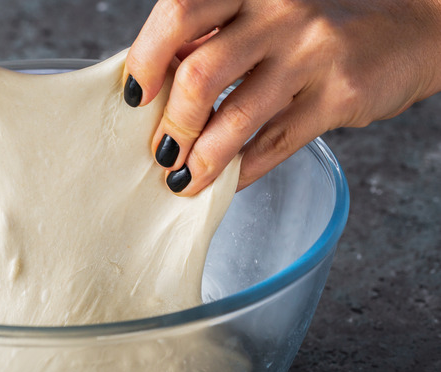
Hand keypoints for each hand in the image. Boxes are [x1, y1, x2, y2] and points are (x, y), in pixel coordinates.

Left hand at [125, 0, 440, 194]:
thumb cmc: (318, 23)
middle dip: (172, 124)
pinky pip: (275, 145)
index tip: (133, 96)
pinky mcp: (339, 96)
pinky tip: (225, 182)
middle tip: (161, 150)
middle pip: (200, 73)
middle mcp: (280, 11)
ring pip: (236, 118)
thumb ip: (214, 36)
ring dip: (201, 160)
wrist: (411, 25)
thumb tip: (155, 79)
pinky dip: (242, 170)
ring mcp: (312, 53)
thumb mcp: (265, 11)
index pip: (179, 13)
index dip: (145, 58)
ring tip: (183, 180)